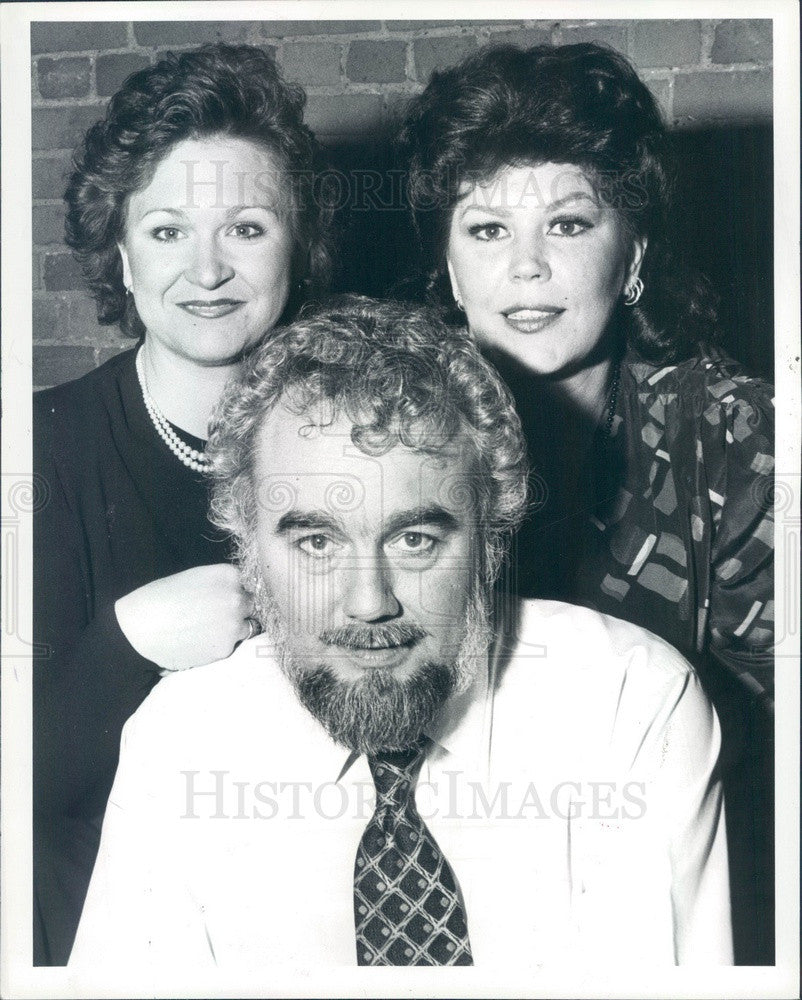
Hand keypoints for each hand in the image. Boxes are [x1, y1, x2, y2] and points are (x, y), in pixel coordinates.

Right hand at [115, 564, 254, 671]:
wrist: (138, 629)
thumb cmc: (159, 598)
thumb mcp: (195, 578)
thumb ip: (220, 584)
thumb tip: (237, 593)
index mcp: (228, 575)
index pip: (247, 583)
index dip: (236, 592)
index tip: (223, 598)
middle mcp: (237, 598)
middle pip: (251, 605)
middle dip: (239, 610)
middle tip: (216, 616)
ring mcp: (234, 624)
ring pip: (247, 627)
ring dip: (234, 629)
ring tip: (207, 630)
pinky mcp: (226, 648)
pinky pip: (231, 646)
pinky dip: (220, 645)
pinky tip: (200, 642)